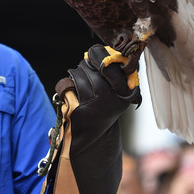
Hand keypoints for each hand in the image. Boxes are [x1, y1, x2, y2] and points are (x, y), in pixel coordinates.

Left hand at [49, 45, 141, 193]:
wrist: (93, 141)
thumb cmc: (105, 110)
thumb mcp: (116, 95)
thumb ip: (113, 76)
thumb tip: (100, 51)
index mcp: (125, 94)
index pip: (112, 64)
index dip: (101, 54)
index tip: (94, 52)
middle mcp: (113, 99)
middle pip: (96, 66)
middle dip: (88, 61)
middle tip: (85, 62)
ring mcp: (96, 105)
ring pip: (82, 74)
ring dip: (77, 70)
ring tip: (77, 72)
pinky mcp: (80, 111)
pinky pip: (70, 86)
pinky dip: (68, 81)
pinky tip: (68, 83)